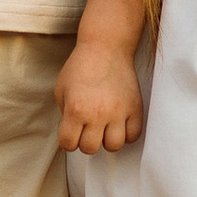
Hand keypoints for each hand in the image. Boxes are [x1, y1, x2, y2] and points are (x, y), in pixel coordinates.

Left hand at [56, 39, 142, 154]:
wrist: (106, 48)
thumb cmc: (81, 67)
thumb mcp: (61, 90)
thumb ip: (64, 114)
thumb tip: (73, 133)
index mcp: (76, 109)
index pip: (68, 144)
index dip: (67, 140)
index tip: (71, 133)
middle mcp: (98, 114)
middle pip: (91, 148)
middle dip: (86, 141)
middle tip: (87, 128)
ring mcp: (119, 112)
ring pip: (114, 146)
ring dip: (106, 140)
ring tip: (104, 128)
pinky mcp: (135, 108)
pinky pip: (133, 135)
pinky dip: (126, 134)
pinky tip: (119, 124)